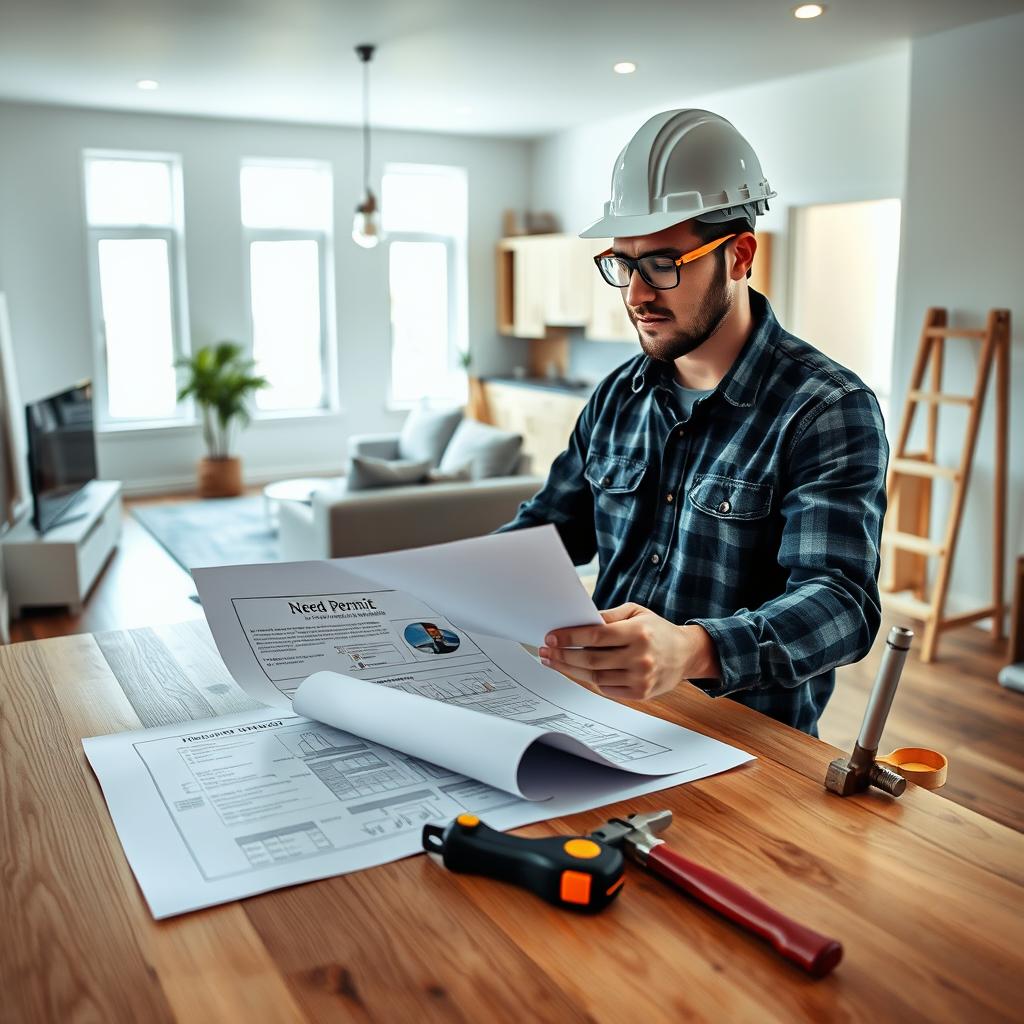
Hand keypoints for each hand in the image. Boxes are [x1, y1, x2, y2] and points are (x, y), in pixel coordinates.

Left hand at [538, 603, 720, 699]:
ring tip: (553, 661)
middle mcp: (640, 657)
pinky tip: (577, 671)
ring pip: (595, 677)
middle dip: (563, 656)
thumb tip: (578, 622)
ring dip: (570, 669)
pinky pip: (606, 688)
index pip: (596, 636)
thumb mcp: (635, 613)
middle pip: (591, 659)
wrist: (686, 654)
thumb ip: (608, 617)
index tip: (551, 637)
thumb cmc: (657, 630)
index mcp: (638, 633)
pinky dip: (589, 680)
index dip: (570, 637)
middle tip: (545, 651)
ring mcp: (640, 678)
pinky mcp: (640, 693)